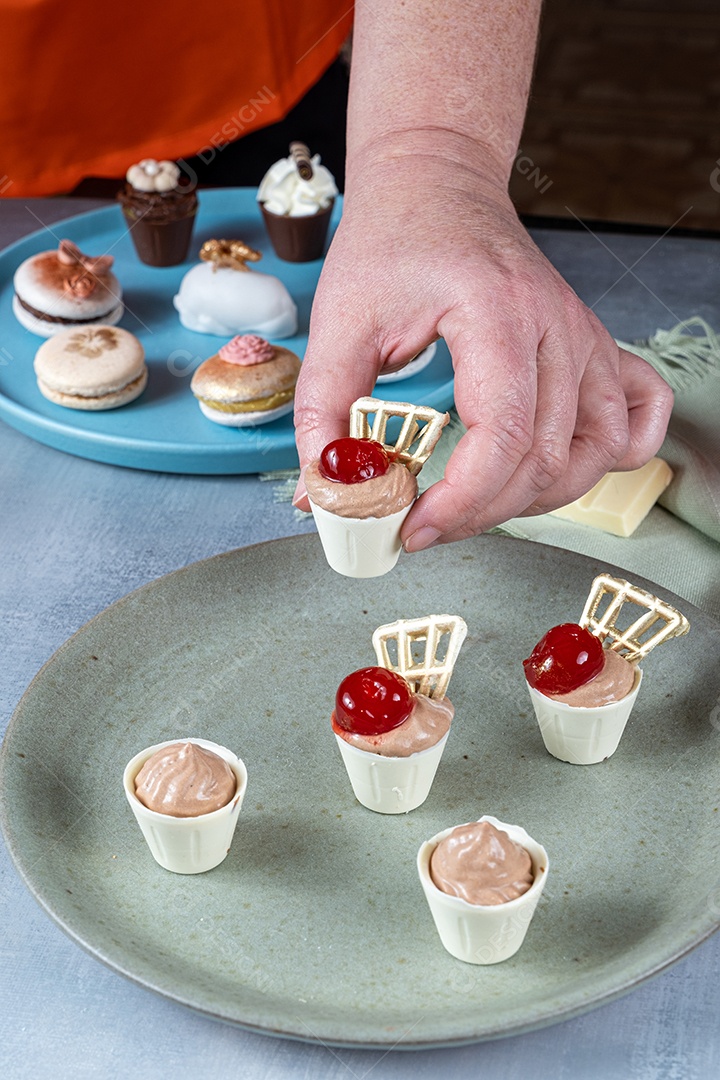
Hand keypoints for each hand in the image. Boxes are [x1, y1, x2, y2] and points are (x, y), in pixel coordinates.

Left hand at [293, 145, 672, 550]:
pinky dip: (611, 458)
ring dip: (538, 498)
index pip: (503, 435)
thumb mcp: (339, 324)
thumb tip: (325, 495)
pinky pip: (634, 418)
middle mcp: (558, 326)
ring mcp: (585, 337)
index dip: (461, 501)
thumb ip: (325, 412)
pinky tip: (563, 469)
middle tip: (426, 524)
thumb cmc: (392, 242)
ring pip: (594, 453)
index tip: (412, 528)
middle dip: (483, 512)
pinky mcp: (594, 346)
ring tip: (477, 504)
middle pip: (548, 458)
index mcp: (497, 313)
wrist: (436, 184)